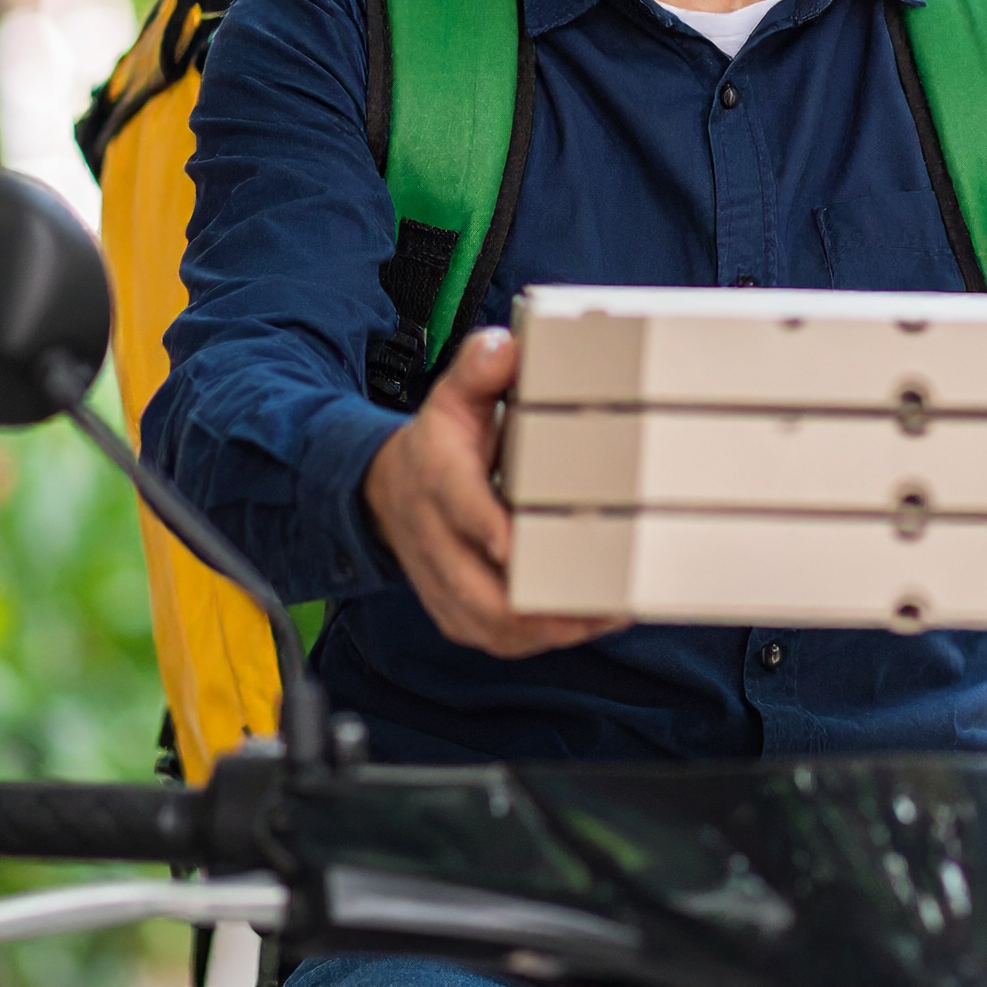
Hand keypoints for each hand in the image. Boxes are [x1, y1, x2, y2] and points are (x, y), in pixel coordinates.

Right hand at [362, 326, 623, 658]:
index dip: (483, 525)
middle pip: (471, 585)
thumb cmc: (438, 443)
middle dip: (530, 601)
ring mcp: (440, 578)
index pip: (456, 504)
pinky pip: (489, 637)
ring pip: (484, 622)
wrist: (387, 488)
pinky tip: (580, 626)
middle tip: (593, 598)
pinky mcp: (452, 608)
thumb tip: (507, 346)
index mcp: (435, 476)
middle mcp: (433, 536)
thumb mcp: (454, 394)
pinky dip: (533, 639)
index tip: (514, 542)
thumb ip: (479, 366)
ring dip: (542, 628)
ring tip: (600, 616)